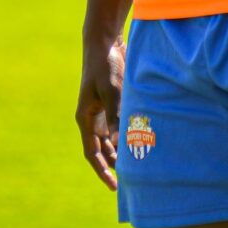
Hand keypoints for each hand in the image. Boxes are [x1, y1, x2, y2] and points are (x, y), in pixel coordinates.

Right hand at [75, 37, 126, 190]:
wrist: (106, 42)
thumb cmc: (105, 66)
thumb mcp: (112, 92)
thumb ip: (116, 117)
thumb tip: (121, 144)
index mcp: (85, 118)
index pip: (92, 153)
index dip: (102, 171)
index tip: (115, 186)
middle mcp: (92, 117)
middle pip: (103, 149)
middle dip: (114, 164)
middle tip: (133, 179)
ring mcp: (102, 110)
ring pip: (112, 139)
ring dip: (122, 150)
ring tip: (139, 163)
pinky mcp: (113, 102)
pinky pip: (120, 125)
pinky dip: (128, 133)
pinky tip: (142, 140)